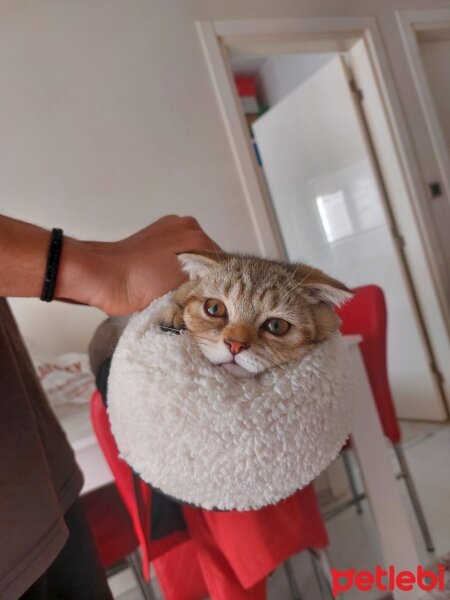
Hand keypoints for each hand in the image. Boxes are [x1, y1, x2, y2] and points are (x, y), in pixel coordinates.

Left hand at [57, 215, 217, 314]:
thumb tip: (216, 295)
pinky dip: (173, 268)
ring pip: (190, 257)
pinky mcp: (154, 237)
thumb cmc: (135, 285)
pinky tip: (167, 283)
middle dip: (204, 277)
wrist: (101, 277)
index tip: (218, 300)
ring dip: (188, 274)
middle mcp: (185, 226)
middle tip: (200, 300)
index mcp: (196, 235)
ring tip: (180, 292)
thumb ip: (203, 286)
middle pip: (207, 258)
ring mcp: (168, 229)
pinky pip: (174, 255)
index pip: (222, 262)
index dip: (221, 283)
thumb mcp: (181, 289)